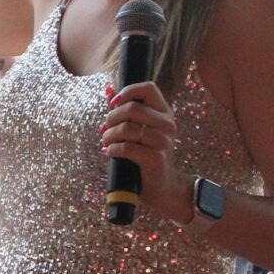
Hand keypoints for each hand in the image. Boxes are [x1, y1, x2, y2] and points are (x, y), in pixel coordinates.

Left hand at [100, 79, 184, 220]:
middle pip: (132, 108)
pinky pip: (125, 147)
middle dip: (111, 118)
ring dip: (108, 135)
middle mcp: (167, 124)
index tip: (113, 104)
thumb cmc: (145, 153)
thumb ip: (123, 109)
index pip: (148, 88)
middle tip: (105, 129)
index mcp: (165, 112)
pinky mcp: (155, 158)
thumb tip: (108, 89)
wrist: (160, 185)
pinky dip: (112, 149)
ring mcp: (163, 141)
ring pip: (126, 128)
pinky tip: (109, 152)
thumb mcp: (137, 128)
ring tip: (106, 142)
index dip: (127, 92)